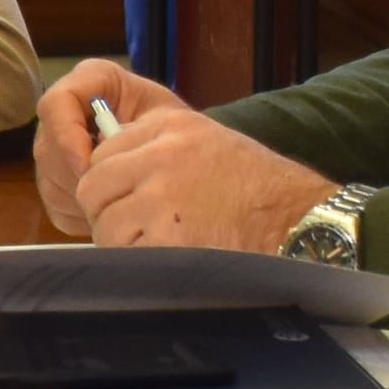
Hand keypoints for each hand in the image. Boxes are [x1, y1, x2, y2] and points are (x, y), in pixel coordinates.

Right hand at [33, 57, 183, 230]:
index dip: (67, 136)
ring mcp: (54, 151)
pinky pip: (57, 206)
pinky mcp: (53, 185)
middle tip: (118, 191)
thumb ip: (135, 130)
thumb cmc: (177, 133)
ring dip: (85, 198)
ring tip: (123, 199)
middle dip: (81, 176)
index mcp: (89, 83)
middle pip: (49, 148)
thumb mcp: (168, 120)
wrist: (178, 158)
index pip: (56, 104)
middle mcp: (62, 115)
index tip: (93, 165)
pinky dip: (84, 215)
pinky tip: (113, 209)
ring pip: (50, 182)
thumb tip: (100, 158)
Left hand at [71, 95, 333, 253]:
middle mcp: (160, 155)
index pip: (103, 151)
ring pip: (103, 223)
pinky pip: (124, 253)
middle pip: (93, 187)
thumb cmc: (256, 188)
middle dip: (106, 211)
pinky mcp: (165, 237)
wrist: (295, 220)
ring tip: (157, 243)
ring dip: (121, 240)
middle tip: (134, 227)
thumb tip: (109, 164)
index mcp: (169, 127)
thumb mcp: (207, 142)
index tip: (126, 197)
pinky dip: (138, 261)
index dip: (111, 181)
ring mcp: (160, 196)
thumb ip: (156, 147)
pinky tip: (168, 258)